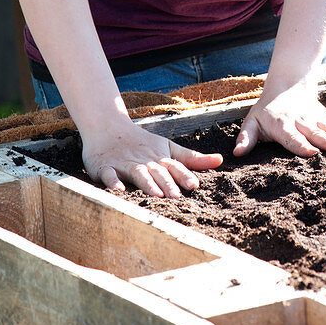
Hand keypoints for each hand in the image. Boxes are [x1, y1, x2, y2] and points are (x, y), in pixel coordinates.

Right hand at [82, 118, 222, 197]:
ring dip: (146, 183)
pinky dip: (113, 181)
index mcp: (159, 158)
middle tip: (176, 197)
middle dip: (167, 183)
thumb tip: (220, 160)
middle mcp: (144, 161)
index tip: (194, 185)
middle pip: (157, 172)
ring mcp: (125, 163)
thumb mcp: (168, 148)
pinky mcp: (105, 166)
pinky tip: (119, 190)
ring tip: (156, 194)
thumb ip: (192, 158)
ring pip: (137, 173)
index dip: (183, 175)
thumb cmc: (142, 143)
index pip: (173, 167)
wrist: (108, 128)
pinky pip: (109, 174)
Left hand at [233, 80, 325, 157]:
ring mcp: (313, 118)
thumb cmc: (265, 111)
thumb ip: (245, 138)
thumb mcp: (251, 122)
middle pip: (313, 133)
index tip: (311, 153)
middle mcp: (299, 121)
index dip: (301, 145)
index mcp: (281, 125)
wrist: (285, 85)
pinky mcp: (323, 116)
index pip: (291, 137)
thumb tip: (236, 153)